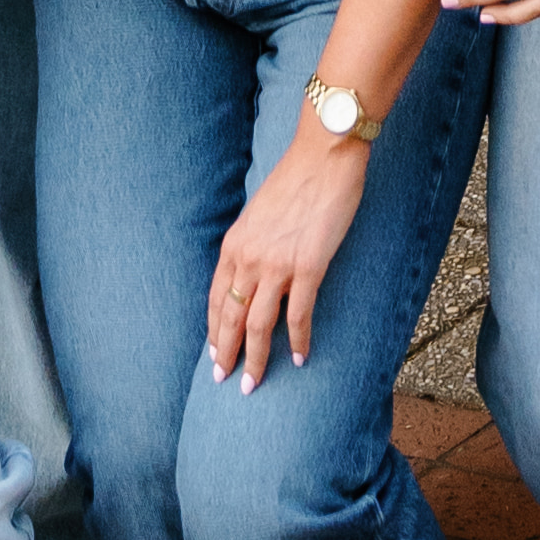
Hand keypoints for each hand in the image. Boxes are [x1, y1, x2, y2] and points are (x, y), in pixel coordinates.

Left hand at [207, 129, 369, 383]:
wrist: (324, 156)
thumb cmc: (296, 180)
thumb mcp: (259, 213)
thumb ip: (253, 244)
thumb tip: (254, 272)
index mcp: (235, 244)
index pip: (217, 299)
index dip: (215, 330)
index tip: (216, 352)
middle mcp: (249, 258)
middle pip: (232, 318)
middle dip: (227, 354)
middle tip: (226, 381)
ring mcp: (277, 265)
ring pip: (258, 325)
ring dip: (256, 359)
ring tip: (254, 383)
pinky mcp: (308, 266)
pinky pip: (299, 316)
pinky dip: (298, 341)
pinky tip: (299, 358)